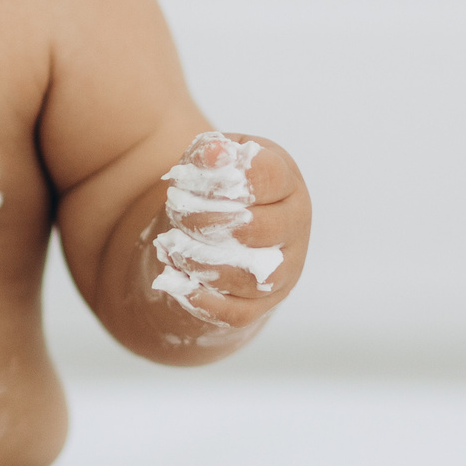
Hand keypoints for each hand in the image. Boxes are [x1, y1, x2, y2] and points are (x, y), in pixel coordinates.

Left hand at [143, 131, 307, 330]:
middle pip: (260, 229)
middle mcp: (294, 228)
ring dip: (202, 261)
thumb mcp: (213, 162)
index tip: (188, 179)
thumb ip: (210, 153)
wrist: (214, 236)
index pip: (269, 176)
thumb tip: (214, 152)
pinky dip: (201, 299)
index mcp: (286, 184)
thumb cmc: (218, 191)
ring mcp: (283, 270)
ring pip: (251, 276)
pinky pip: (236, 312)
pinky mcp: (261, 304)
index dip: (224, 178)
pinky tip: (174, 279)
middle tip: (175, 210)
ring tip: (171, 244)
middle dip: (207, 220)